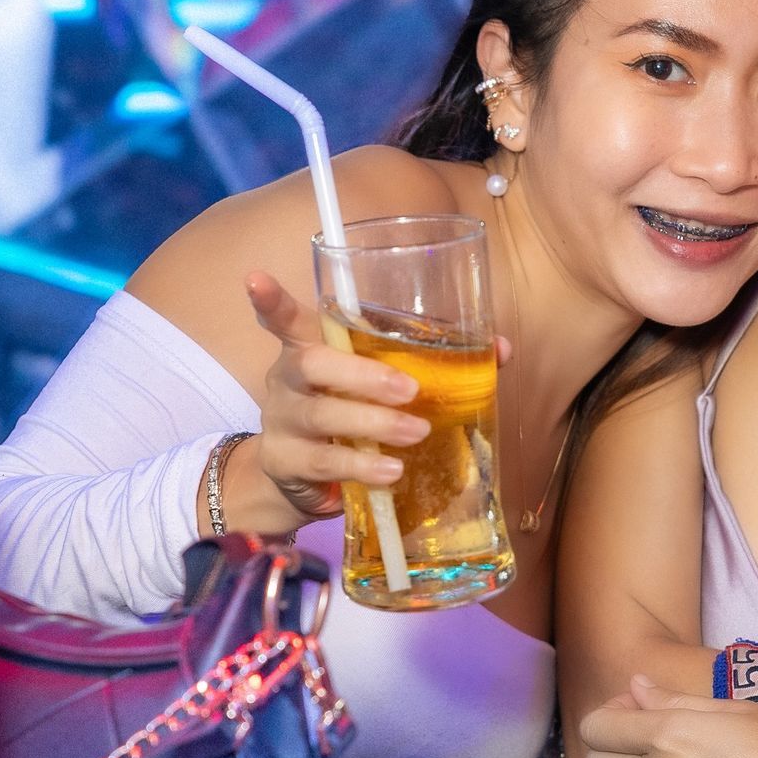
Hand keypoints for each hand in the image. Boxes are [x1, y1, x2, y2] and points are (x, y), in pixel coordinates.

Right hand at [246, 270, 428, 520]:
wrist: (303, 479)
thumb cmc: (353, 415)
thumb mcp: (383, 385)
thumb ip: (435, 362)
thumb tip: (501, 349)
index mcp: (311, 347)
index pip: (287, 318)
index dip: (272, 301)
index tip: (256, 278)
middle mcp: (288, 379)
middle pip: (310, 363)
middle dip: (361, 374)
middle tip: (409, 390)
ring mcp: (281, 421)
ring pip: (320, 414)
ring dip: (373, 424)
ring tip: (415, 434)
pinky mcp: (285, 462)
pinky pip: (322, 461)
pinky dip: (361, 466)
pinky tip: (391, 471)